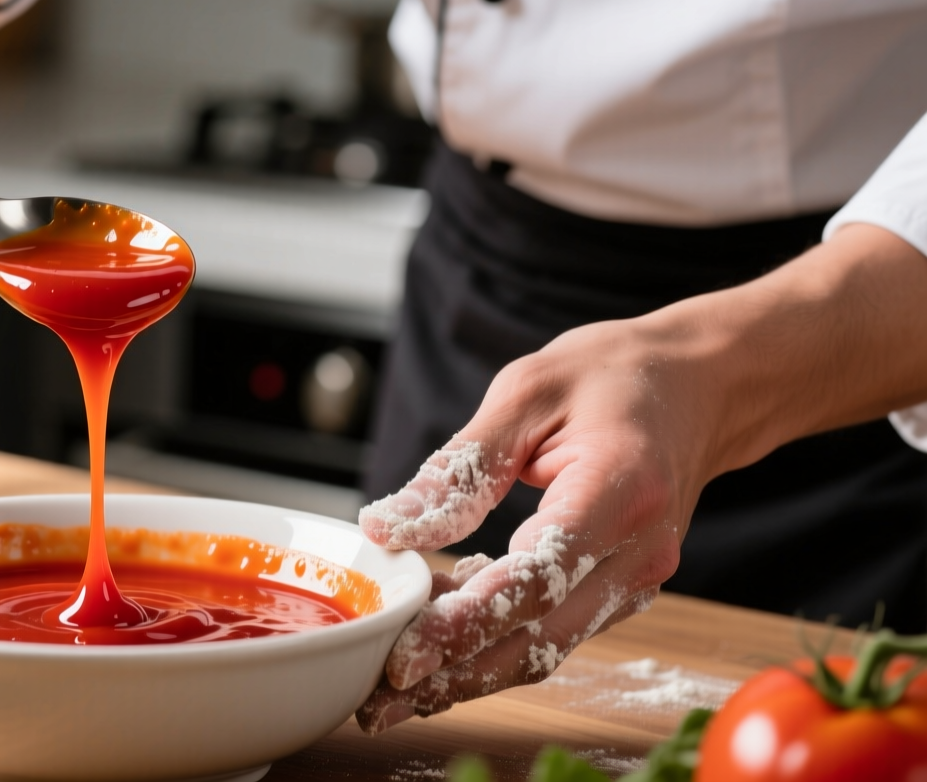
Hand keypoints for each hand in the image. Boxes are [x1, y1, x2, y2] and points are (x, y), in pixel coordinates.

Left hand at [356, 319, 693, 732]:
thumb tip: (391, 528)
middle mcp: (639, 553)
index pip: (536, 579)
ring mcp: (637, 580)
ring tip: (393, 688)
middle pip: (540, 639)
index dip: (468, 624)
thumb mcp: (524, 394)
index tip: (406, 653)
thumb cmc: (612, 375)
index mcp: (619, 493)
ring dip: (470, 674)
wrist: (699, 383)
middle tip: (378, 701)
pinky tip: (438, 640)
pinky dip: (496, 645)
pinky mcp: (622, 589)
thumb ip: (460, 468)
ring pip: (546, 649)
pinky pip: (553, 630)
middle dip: (456, 676)